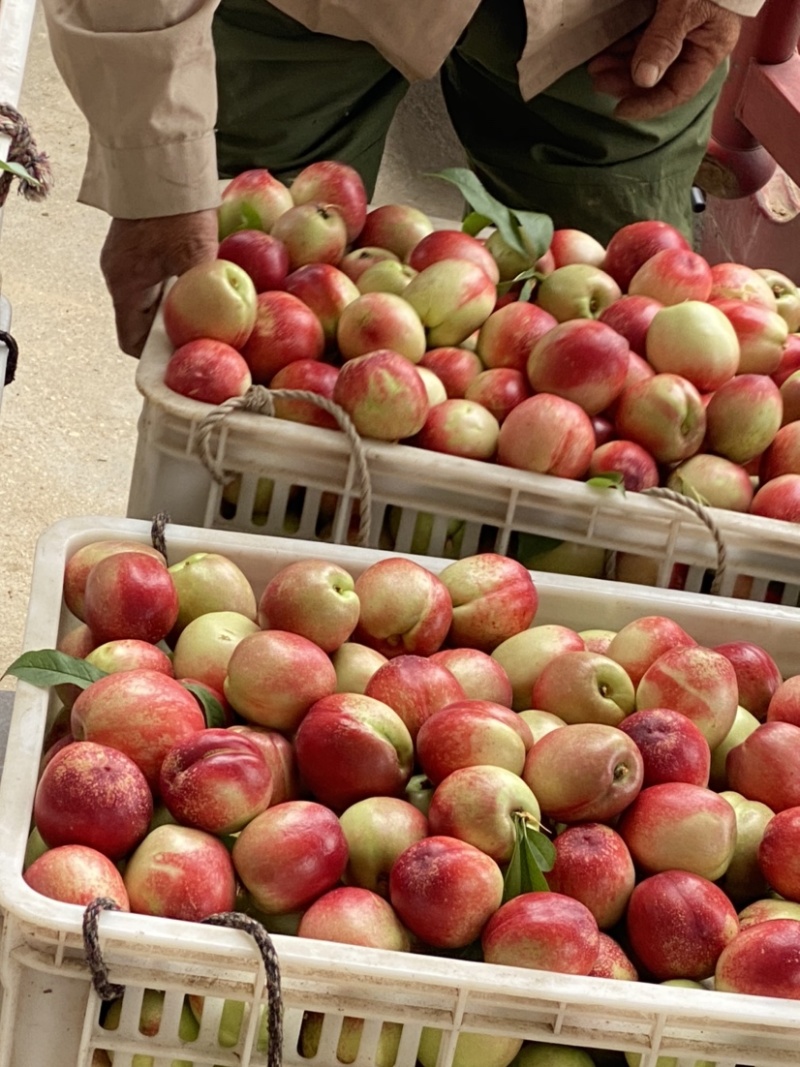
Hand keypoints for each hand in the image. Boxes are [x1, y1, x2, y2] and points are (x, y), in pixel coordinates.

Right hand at [100, 210, 219, 357]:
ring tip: (207, 309)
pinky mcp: (137, 243)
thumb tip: (220, 329)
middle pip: (143, 321)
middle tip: (205, 336)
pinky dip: (175, 285)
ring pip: (151, 298)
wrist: (158, 157)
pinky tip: (200, 280)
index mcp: (125, 286)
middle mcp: (119, 275)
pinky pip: (155, 276)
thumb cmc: (176, 209)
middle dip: (172, 332)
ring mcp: (126, 258)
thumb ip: (204, 296)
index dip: (157, 356)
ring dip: (177, 307)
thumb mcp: (198, 257)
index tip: (186, 356)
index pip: (132, 341)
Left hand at [586, 0, 742, 120]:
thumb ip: (664, 40)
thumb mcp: (685, 6)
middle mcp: (694, 43)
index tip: (620, 111)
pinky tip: (604, 49)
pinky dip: (622, 46)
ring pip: (644, 59)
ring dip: (619, 64)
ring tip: (595, 65)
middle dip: (625, 81)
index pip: (679, 89)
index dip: (649, 105)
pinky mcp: (662, 15)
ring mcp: (677, 30)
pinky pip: (640, 38)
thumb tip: (644, 79)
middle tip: (597, 78)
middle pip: (657, 76)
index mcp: (710, 47)